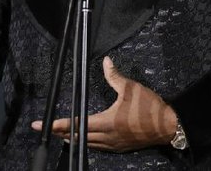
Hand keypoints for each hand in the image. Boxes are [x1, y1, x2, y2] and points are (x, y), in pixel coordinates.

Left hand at [31, 56, 176, 151]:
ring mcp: (113, 144)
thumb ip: (114, 77)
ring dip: (71, 138)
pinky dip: (86, 142)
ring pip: (86, 144)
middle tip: (45, 128)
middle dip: (59, 133)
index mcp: (107, 122)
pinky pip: (97, 147)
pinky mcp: (119, 147)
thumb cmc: (150, 107)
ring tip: (59, 133)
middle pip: (77, 137)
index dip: (57, 124)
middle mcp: (107, 137)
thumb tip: (105, 62)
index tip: (42, 124)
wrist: (168, 126)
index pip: (76, 124)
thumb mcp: (131, 88)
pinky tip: (83, 138)